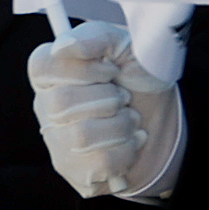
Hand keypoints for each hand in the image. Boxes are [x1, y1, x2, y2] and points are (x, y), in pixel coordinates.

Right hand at [28, 20, 185, 200]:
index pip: (41, 66)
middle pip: (61, 103)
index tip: (111, 70)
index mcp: (53, 72)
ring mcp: (57, 142)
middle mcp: (46, 107)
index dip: (81, 69)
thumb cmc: (140, 79)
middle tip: (125, 97)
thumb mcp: (126, 45)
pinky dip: (127, 150)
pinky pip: (98, 162)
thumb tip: (62, 46)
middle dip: (108, 99)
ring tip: (130, 120)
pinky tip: (130, 142)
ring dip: (121, 125)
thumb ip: (95, 37)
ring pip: (81, 136)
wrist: (167, 123)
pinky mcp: (75, 171)